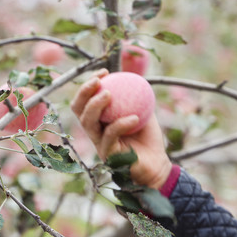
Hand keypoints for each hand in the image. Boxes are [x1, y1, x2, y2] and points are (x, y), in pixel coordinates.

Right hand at [71, 69, 171, 188]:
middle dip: (84, 92)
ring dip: (95, 105)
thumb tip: (132, 74)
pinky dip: (121, 124)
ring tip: (108, 93)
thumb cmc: (148, 138)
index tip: (104, 71)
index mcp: (99, 119)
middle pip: (79, 110)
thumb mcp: (143, 110)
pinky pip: (111, 136)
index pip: (86, 99)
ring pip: (88, 122)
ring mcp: (99, 143)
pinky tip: (135, 117)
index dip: (89, 84)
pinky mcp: (108, 155)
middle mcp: (94, 131)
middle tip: (97, 81)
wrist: (157, 164)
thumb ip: (135, 96)